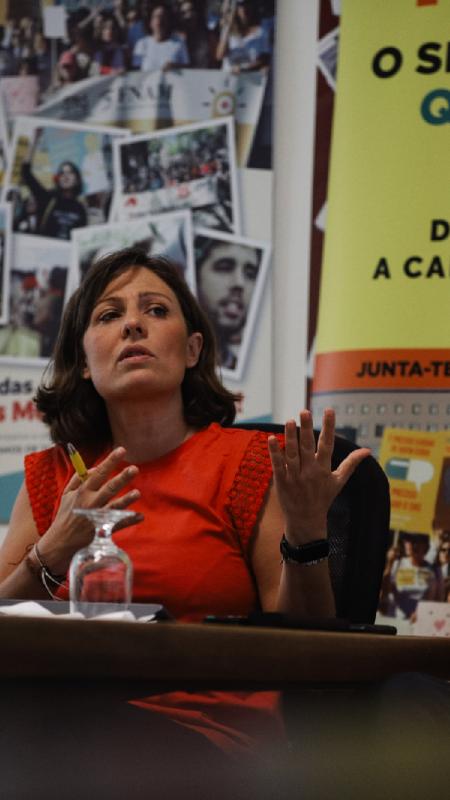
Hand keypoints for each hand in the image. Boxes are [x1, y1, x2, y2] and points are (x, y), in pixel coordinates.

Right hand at [38, 447, 142, 572]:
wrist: (60, 543)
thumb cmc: (65, 515)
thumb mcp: (66, 494)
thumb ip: (78, 479)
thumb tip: (95, 467)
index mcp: (82, 492)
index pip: (99, 473)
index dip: (110, 461)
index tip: (121, 450)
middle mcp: (91, 503)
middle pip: (109, 488)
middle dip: (122, 478)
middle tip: (134, 469)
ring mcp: (97, 518)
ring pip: (115, 507)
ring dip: (126, 500)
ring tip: (137, 493)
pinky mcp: (102, 531)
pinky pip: (118, 525)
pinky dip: (129, 520)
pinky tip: (140, 516)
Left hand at [268, 409, 369, 544]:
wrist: (306, 520)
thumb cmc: (323, 498)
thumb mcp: (339, 481)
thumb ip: (351, 464)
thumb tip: (367, 451)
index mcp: (324, 469)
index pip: (327, 444)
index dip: (329, 427)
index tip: (329, 410)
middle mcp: (310, 471)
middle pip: (307, 446)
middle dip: (306, 428)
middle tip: (304, 411)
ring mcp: (294, 476)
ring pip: (292, 453)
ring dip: (290, 437)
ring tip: (290, 420)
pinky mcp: (281, 481)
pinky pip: (277, 464)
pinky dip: (274, 452)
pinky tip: (271, 438)